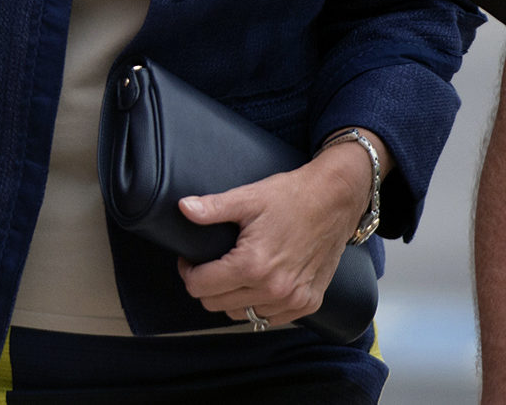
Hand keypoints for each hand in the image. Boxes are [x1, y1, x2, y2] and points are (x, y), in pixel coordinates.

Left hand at [175, 143, 369, 325]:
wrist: (334, 202)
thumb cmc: (291, 198)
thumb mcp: (247, 198)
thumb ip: (211, 208)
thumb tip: (183, 208)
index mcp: (252, 266)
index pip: (199, 287)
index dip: (188, 271)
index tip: (191, 258)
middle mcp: (274, 290)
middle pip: (215, 304)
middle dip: (205, 285)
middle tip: (209, 264)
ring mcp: (294, 300)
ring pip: (241, 315)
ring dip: (231, 298)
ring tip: (232, 273)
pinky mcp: (309, 303)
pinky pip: (270, 318)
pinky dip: (258, 305)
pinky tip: (256, 284)